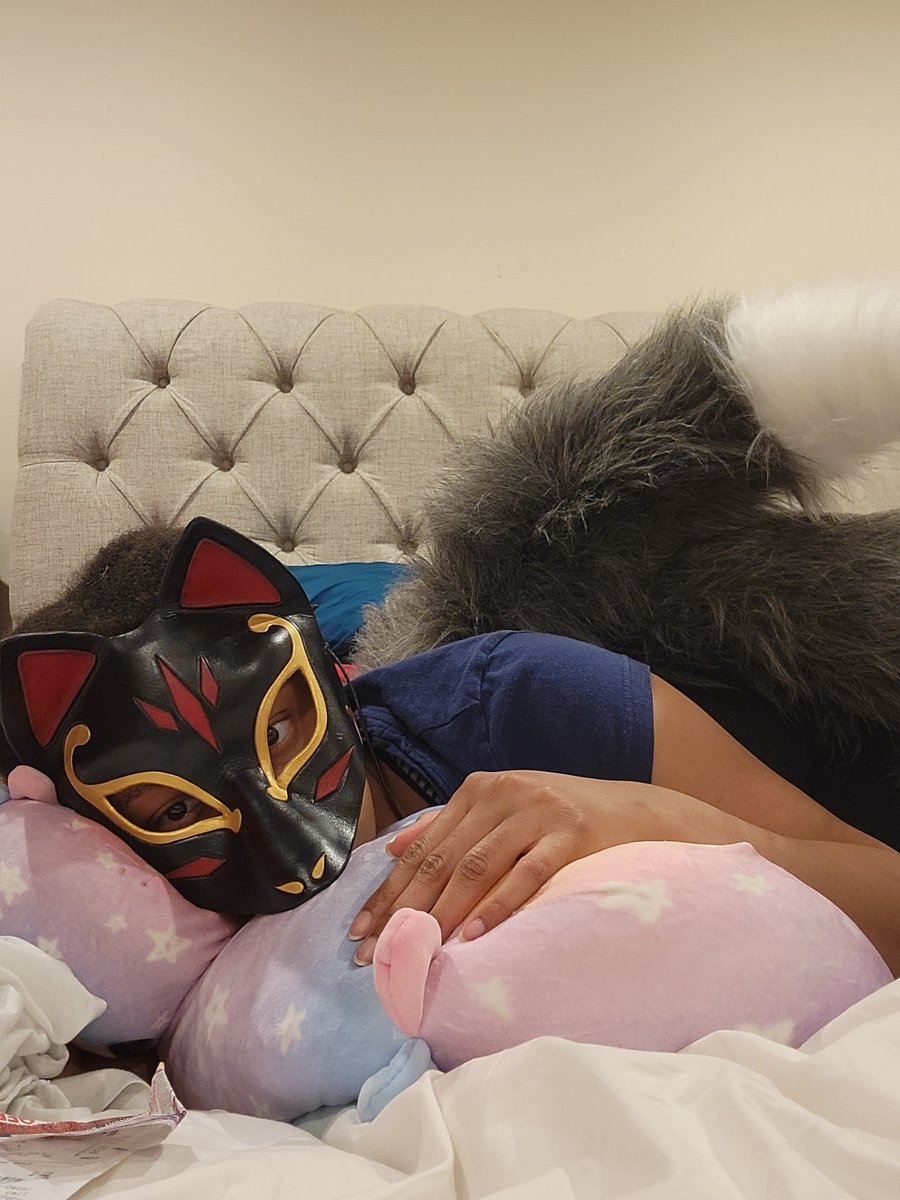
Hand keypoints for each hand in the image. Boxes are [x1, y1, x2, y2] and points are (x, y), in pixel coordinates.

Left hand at [348, 770, 680, 963]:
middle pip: (443, 858)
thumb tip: (392, 850)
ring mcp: (537, 812)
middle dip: (404, 908)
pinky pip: (525, 874)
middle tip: (377, 952)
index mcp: (479, 789)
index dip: (388, 889)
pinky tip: (474, 936)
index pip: (423, 847)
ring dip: (443, 911)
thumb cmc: (559, 818)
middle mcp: (503, 794)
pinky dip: (497, 906)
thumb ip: (448, 826)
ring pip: (477, 866)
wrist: (633, 812)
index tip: (360, 930)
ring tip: (418, 948)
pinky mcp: (569, 832)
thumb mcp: (502, 810)